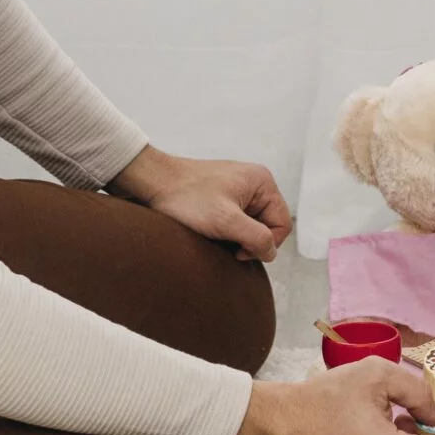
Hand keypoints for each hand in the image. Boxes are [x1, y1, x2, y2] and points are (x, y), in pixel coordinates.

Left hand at [111, 147, 293, 261]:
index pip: (282, 224)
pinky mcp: (223, 196)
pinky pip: (236, 220)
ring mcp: (238, 189)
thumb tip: (270, 252)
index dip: (265, 244)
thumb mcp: (226, 221)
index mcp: (262, 182)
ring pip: (251, 225)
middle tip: (226, 245)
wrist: (152, 182)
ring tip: (215, 236)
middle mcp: (254, 183)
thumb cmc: (186, 197)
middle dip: (249, 240)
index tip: (239, 251)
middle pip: (267, 225)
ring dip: (236, 237)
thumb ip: (256, 237)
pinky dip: (226, 231)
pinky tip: (209, 231)